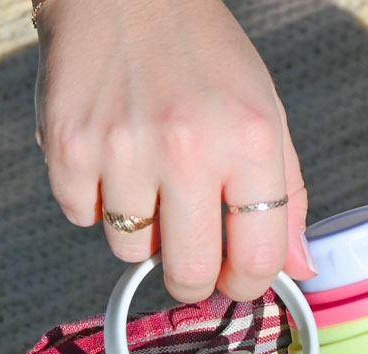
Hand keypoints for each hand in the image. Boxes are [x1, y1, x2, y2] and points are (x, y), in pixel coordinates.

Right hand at [35, 0, 313, 304]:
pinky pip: (82, 218)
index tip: (236, 278)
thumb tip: (299, 269)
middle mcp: (187, 148)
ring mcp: (123, 150)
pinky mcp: (69, 147)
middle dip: (193, 279)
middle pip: (189, 275)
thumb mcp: (265, 112)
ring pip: (130, 252)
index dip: (246, 283)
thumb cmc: (201, 55)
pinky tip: (110, 158)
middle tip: (190, 253)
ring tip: (146, 177)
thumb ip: (287, 196)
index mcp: (249, 141)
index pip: (256, 261)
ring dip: (140, 230)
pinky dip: (94, 201)